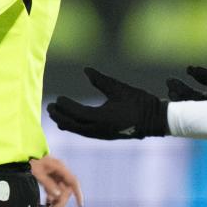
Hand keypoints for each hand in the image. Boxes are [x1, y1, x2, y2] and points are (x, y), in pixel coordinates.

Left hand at [30, 155, 83, 206]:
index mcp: (60, 168)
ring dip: (55, 204)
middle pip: (66, 192)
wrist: (25, 157)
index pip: (73, 181)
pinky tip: (47, 205)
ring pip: (61, 194)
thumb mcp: (37, 173)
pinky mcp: (52, 180)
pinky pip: (55, 192)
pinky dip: (52, 199)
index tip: (80, 205)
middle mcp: (61, 173)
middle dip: (59, 204)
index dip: (78, 193)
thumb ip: (48, 184)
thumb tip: (57, 196)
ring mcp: (57, 177)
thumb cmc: (31, 163)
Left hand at [47, 68, 168, 139]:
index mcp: (101, 118)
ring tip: (55, 116)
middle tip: (50, 108)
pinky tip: (70, 123)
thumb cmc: (139, 102)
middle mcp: (99, 129)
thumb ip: (101, 80)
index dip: (66, 106)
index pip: (77, 112)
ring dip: (66, 123)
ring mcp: (102, 134)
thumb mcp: (119, 88)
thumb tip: (86, 70)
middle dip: (60, 116)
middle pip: (73, 124)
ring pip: (78, 131)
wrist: (156, 120)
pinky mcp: (106, 136)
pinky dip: (75, 127)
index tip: (58, 98)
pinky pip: (85, 133)